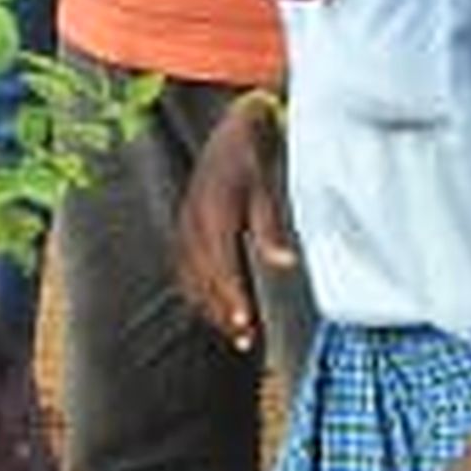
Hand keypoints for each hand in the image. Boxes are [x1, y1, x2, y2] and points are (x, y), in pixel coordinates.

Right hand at [176, 92, 296, 347]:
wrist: (230, 131)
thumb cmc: (253, 159)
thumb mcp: (265, 189)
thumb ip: (271, 229)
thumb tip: (286, 266)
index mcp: (214, 215)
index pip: (222, 267)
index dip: (232, 296)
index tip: (246, 321)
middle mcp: (193, 225)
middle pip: (205, 280)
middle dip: (223, 311)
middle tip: (246, 339)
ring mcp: (185, 228)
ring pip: (193, 279)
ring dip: (210, 307)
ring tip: (235, 332)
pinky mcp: (184, 229)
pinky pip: (186, 270)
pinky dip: (199, 292)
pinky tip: (215, 308)